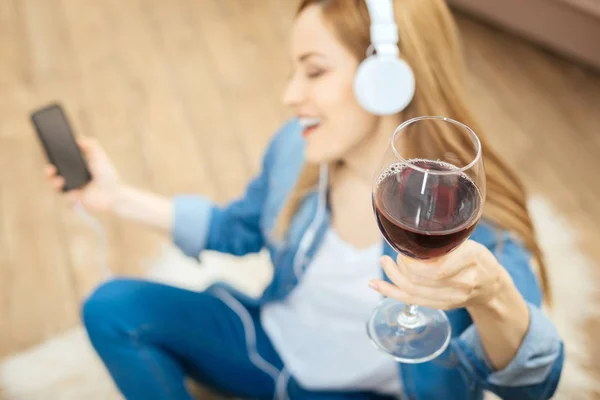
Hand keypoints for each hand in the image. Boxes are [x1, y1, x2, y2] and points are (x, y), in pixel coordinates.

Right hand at [44, 137, 122, 211]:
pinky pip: (67, 199)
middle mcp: (72, 179)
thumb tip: (79, 138)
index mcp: (76, 168)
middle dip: (48, 172)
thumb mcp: (100, 158)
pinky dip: (70, 195)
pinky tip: (76, 193)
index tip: (49, 153)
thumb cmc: (108, 176)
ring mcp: (72, 190)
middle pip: (54, 175)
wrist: (115, 195)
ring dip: (55, 183)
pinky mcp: (75, 201)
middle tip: (51, 168)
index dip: (53, 158)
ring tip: (60, 180)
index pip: (60, 162)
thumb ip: (91, 147)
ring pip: (56, 187)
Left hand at [369, 240, 508, 310]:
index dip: (412, 260)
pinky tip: (375, 284)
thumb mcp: (467, 242)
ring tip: (385, 263)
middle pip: (420, 280)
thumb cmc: (477, 259)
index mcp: (470, 259)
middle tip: (394, 254)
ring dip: (393, 277)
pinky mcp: (442, 306)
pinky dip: (390, 292)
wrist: (492, 287)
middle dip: (399, 266)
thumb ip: (445, 240)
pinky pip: (412, 301)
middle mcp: (462, 282)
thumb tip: (411, 229)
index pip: (436, 267)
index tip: (403, 247)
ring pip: (413, 291)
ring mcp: (452, 297)